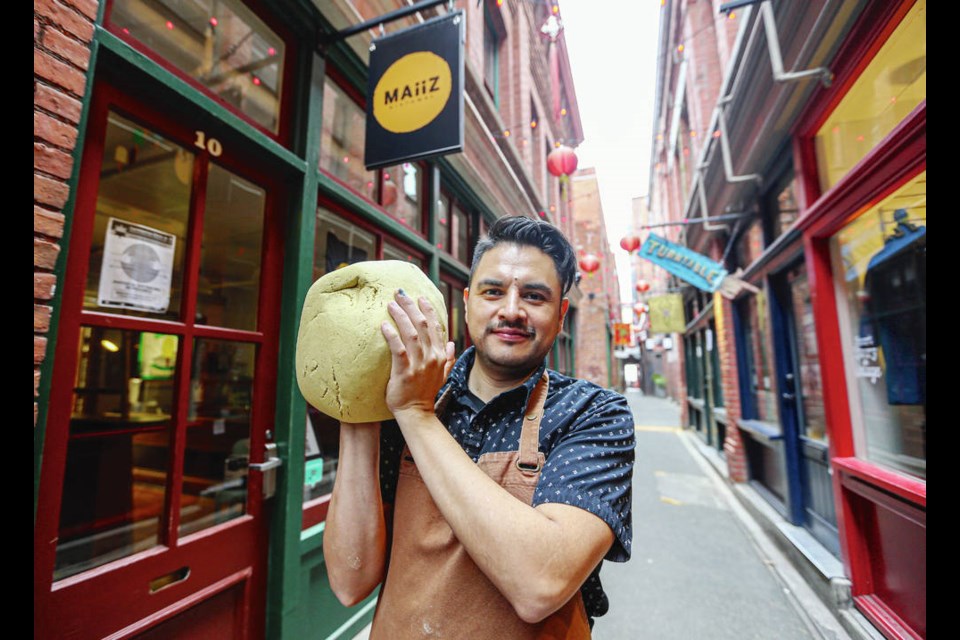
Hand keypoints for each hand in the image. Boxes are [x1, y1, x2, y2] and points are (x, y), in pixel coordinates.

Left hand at [380, 290, 455, 418]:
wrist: (416, 413)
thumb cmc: (425, 393)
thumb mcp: (441, 375)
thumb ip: (447, 359)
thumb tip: (450, 344)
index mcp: (439, 355)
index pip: (435, 326)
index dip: (428, 310)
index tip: (419, 297)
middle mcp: (431, 357)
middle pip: (422, 325)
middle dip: (411, 306)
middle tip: (399, 293)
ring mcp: (418, 364)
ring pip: (411, 333)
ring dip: (401, 316)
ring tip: (391, 304)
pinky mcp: (404, 372)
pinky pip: (398, 349)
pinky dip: (391, 335)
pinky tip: (384, 325)